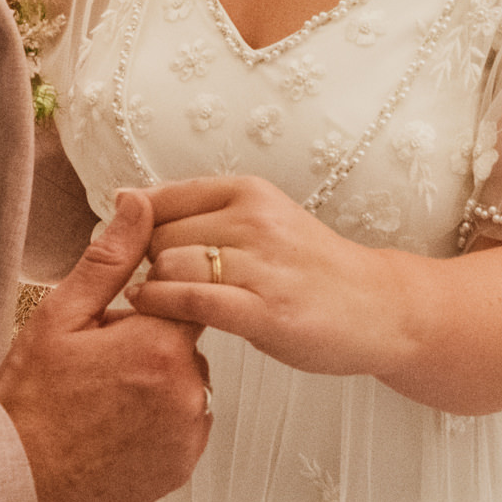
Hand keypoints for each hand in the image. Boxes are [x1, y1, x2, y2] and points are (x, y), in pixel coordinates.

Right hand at [0, 190, 211, 501]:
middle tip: (97, 365)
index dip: (150, 302)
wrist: (13, 484)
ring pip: (187, 384)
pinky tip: (114, 429)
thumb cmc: (29, 403)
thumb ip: (110, 258)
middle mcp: (186, 391)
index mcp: (159, 345)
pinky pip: (184, 426)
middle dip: (149, 344)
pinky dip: (159, 422)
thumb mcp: (60, 316)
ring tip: (102, 400)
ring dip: (157, 384)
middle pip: (184, 342)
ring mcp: (188, 434)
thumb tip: (138, 205)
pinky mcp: (182, 467)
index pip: (185, 296)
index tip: (119, 318)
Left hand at [127, 175, 405, 378]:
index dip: (139, 230)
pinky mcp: (263, 310)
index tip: (136, 252)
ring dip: (153, 286)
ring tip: (159, 301)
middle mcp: (254, 220)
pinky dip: (161, 305)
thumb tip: (125, 198)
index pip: (163, 199)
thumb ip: (200, 211)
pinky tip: (154, 310)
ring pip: (168, 265)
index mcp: (249, 191)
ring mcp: (261, 265)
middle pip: (158, 234)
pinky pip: (189, 300)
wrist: (377, 307)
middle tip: (156, 284)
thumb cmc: (309, 268)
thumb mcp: (260, 219)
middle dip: (147, 262)